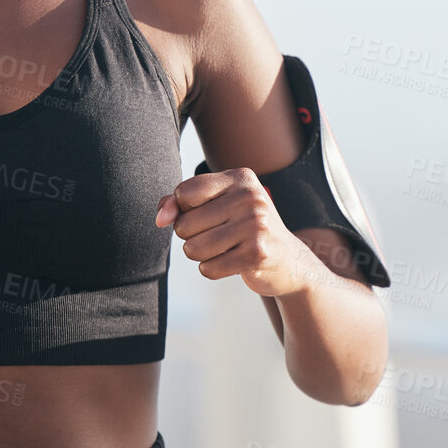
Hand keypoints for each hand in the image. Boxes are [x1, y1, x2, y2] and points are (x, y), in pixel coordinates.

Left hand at [155, 168, 319, 297]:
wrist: (287, 259)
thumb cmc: (244, 228)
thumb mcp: (217, 205)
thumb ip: (180, 204)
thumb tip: (160, 218)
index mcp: (240, 178)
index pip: (184, 193)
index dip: (183, 210)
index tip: (204, 213)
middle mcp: (250, 197)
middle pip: (184, 224)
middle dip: (191, 237)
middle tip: (218, 235)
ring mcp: (256, 225)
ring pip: (193, 249)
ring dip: (201, 255)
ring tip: (224, 249)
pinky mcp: (257, 254)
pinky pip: (208, 268)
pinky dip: (213, 269)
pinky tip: (233, 262)